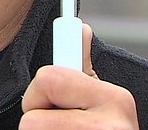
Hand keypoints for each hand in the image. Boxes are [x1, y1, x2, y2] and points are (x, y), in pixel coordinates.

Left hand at [20, 24, 137, 128]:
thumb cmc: (103, 129)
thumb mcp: (100, 99)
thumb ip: (81, 66)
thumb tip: (79, 28)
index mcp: (116, 99)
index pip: (47, 79)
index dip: (40, 94)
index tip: (51, 99)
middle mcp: (111, 126)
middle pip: (31, 116)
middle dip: (36, 119)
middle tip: (60, 126)